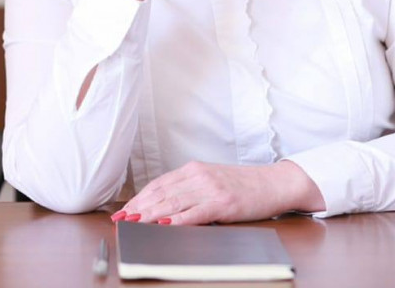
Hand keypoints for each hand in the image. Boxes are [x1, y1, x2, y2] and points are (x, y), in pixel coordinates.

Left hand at [111, 160, 324, 225]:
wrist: (274, 183)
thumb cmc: (243, 186)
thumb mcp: (212, 182)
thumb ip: (190, 190)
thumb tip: (163, 207)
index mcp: (194, 169)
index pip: (159, 184)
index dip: (139, 198)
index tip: (123, 211)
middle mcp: (199, 176)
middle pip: (162, 193)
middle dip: (138, 208)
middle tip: (121, 220)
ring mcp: (211, 188)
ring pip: (174, 202)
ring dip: (150, 215)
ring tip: (134, 223)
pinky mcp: (223, 203)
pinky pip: (196, 212)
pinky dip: (178, 219)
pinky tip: (165, 225)